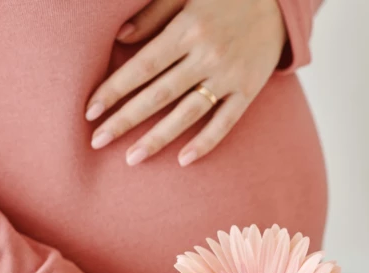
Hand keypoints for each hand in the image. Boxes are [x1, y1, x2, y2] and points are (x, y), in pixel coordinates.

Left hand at [86, 0, 286, 166]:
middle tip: (97, 141)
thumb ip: (153, 13)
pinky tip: (184, 160)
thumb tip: (120, 38)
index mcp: (188, 29)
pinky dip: (206, 141)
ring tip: (132, 158)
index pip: (142, 66)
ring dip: (158, 138)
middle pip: (159, 94)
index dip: (114, 89)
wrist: (278, 3)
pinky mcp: (249, 90)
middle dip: (125, 119)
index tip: (90, 111)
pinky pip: (225, 121)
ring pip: (188, 113)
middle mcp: (207, 55)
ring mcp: (230, 76)